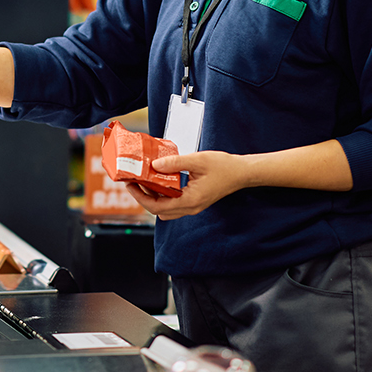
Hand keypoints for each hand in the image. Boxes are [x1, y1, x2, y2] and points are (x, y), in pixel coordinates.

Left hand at [125, 150, 251, 219]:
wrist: (241, 173)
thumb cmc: (223, 166)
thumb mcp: (197, 160)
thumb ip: (175, 163)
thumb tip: (154, 165)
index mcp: (190, 201)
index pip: (158, 206)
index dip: (141, 197)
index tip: (130, 185)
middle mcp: (190, 208)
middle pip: (159, 210)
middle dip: (143, 197)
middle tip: (133, 182)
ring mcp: (193, 207)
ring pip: (165, 209)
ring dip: (152, 197)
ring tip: (143, 181)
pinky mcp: (194, 202)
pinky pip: (173, 204)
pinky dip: (163, 195)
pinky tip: (159, 181)